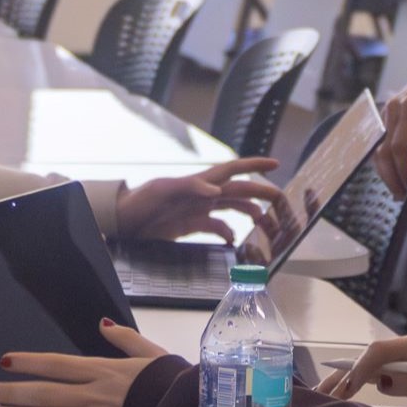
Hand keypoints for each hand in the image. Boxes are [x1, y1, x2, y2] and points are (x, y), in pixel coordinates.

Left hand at [0, 319, 169, 406]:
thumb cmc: (171, 384)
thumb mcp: (150, 353)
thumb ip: (123, 338)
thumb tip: (103, 324)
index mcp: (104, 371)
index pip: (57, 364)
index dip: (28, 362)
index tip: (5, 360)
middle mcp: (95, 396)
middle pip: (45, 394)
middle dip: (12, 392)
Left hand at [115, 158, 281, 242]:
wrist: (123, 221)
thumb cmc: (140, 201)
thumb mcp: (164, 190)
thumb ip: (191, 187)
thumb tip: (216, 189)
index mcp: (201, 182)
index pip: (234, 170)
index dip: (255, 166)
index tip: (275, 165)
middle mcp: (204, 194)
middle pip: (241, 191)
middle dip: (263, 195)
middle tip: (283, 204)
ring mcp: (199, 209)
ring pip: (233, 209)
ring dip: (251, 216)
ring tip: (267, 227)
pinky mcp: (191, 225)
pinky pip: (217, 227)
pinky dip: (229, 232)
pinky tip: (235, 241)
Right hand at [316, 334, 406, 406]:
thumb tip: (383, 382)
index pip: (379, 351)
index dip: (362, 368)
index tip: (349, 387)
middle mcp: (401, 346)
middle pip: (365, 356)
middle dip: (344, 374)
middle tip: (324, 395)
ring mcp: (397, 355)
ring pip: (363, 364)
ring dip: (342, 378)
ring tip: (321, 394)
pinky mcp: (395, 364)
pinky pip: (369, 370)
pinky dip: (352, 380)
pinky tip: (336, 390)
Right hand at [375, 56, 406, 196]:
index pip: (401, 145)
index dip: (404, 169)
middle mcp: (394, 109)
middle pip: (384, 151)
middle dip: (391, 177)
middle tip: (402, 197)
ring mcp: (387, 112)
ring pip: (378, 149)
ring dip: (385, 172)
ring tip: (398, 191)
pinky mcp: (386, 118)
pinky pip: (381, 143)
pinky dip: (385, 162)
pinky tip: (395, 176)